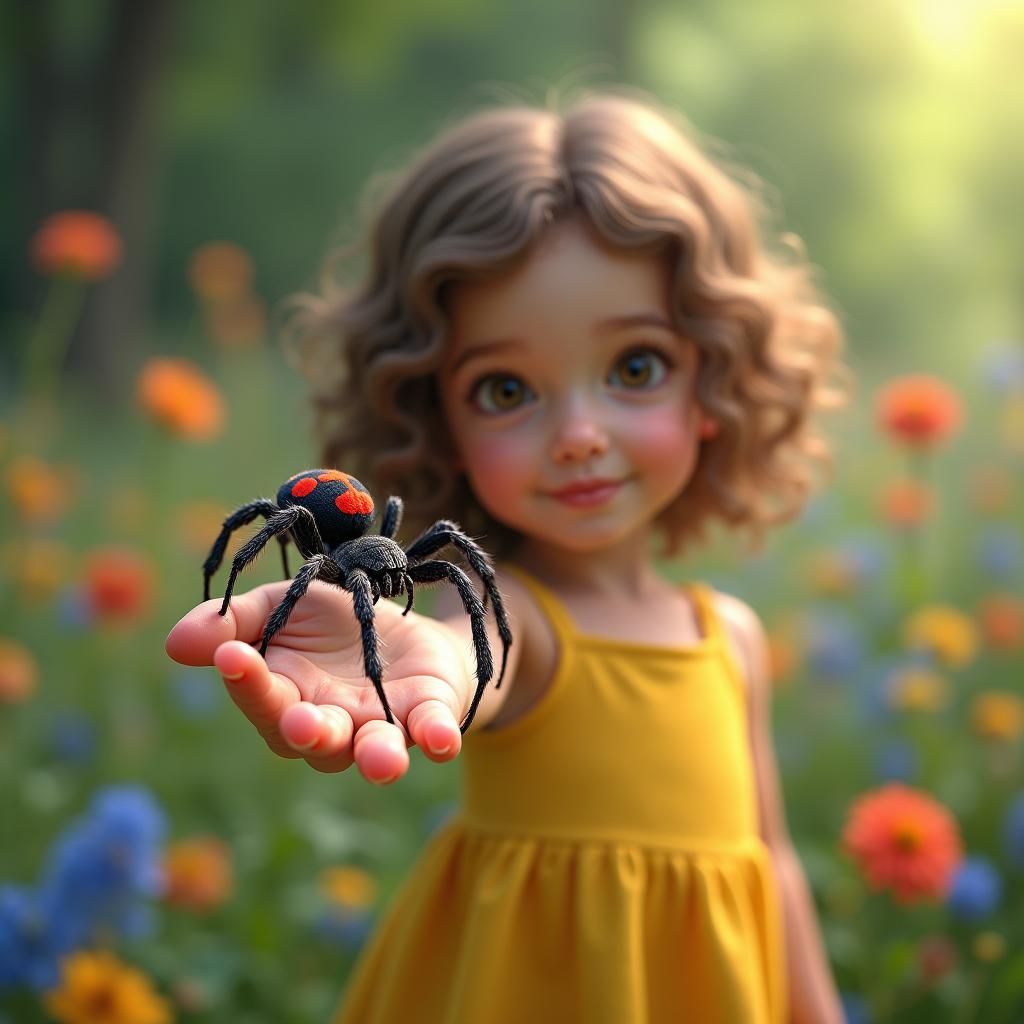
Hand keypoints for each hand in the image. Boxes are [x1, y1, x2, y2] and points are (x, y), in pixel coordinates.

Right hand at [165, 580, 470, 781]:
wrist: (410, 626)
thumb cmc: (335, 624)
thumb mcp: (284, 605)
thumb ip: (235, 622)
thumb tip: (176, 644)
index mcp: (287, 696)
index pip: (262, 698)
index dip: (247, 680)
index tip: (233, 654)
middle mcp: (331, 723)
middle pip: (313, 738)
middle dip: (308, 732)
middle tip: (302, 723)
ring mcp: (381, 724)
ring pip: (373, 750)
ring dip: (377, 756)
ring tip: (382, 760)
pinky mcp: (428, 714)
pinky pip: (432, 732)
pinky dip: (437, 737)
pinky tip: (441, 741)